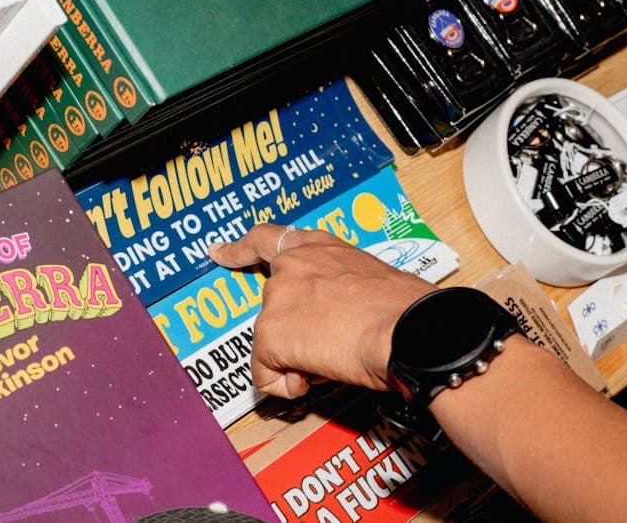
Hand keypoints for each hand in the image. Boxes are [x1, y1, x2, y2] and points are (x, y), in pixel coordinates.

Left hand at [209, 223, 435, 399]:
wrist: (409, 330)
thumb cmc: (405, 311)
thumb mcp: (369, 280)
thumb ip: (338, 289)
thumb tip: (337, 322)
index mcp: (317, 247)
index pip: (266, 239)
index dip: (238, 251)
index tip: (218, 254)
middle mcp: (290, 266)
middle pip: (273, 311)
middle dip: (294, 336)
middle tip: (333, 346)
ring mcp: (276, 299)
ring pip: (272, 345)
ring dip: (298, 360)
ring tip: (338, 357)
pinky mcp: (270, 333)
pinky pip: (266, 375)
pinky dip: (287, 386)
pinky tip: (317, 376)